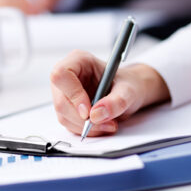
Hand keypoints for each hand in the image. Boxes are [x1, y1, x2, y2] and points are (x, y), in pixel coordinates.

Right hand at [50, 50, 169, 136]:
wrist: (129, 92)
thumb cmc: (128, 83)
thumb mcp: (129, 90)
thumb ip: (116, 101)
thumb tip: (97, 114)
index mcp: (79, 60)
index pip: (61, 75)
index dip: (72, 95)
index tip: (88, 112)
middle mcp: (68, 75)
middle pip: (60, 100)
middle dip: (82, 118)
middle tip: (105, 123)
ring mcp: (65, 92)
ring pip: (63, 115)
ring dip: (85, 127)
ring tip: (108, 124)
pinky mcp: (67, 107)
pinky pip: (69, 123)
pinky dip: (85, 130)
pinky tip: (101, 125)